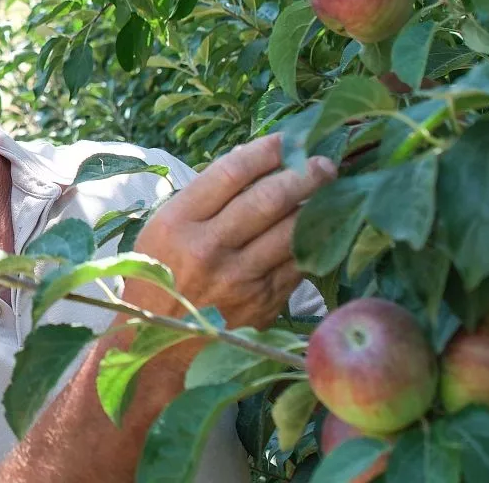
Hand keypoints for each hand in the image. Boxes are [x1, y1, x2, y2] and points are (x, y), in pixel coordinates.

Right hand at [126, 134, 335, 329]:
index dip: (265, 151)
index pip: (231, 173)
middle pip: (269, 198)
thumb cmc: (160, 278)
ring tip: (330, 188)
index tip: (286, 140)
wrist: (158, 349)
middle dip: (304, 173)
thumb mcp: (163, 230)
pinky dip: (312, 242)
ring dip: (317, 205)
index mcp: (178, 223)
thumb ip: (204, 199)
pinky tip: (321, 227)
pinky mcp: (263, 304)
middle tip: (324, 162)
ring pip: (291, 230)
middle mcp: (209, 249)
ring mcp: (239, 280)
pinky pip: (297, 263)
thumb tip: (255, 161)